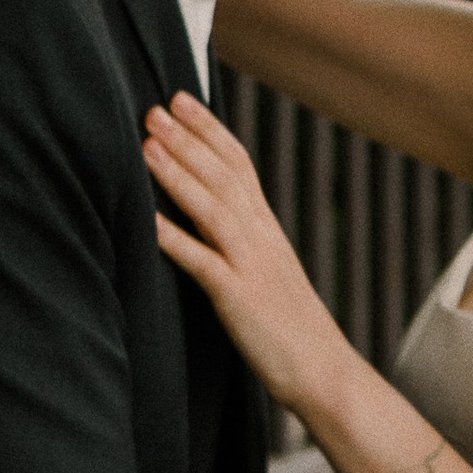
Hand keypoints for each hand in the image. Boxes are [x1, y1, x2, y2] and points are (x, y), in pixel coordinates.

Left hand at [142, 95, 358, 416]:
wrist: (325, 373)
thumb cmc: (290, 328)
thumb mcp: (268, 271)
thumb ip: (243, 240)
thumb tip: (212, 215)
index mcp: (267, 229)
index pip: (239, 164)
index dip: (209, 129)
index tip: (181, 99)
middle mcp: (261, 238)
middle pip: (223, 175)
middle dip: (187, 139)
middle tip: (153, 107)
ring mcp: (251, 266)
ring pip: (213, 208)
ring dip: (178, 174)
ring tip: (147, 145)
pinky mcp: (239, 299)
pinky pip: (203, 263)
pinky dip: (175, 239)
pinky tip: (147, 221)